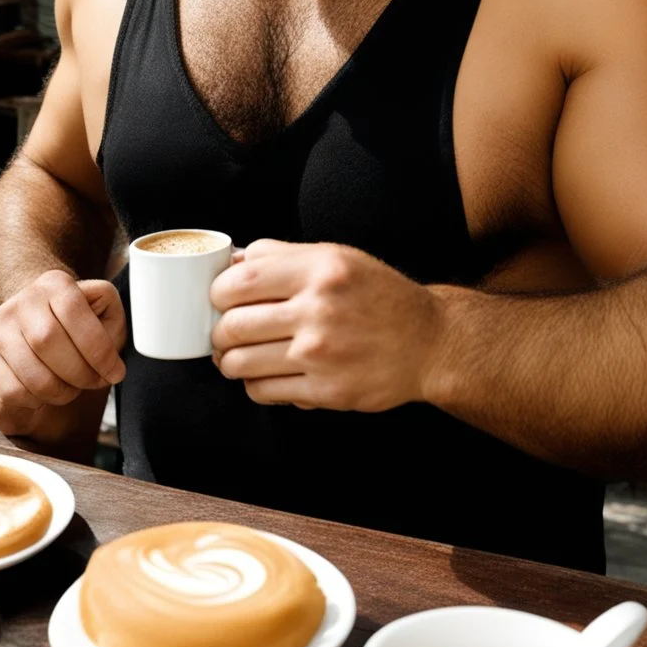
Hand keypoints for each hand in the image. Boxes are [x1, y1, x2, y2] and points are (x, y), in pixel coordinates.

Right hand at [0, 271, 125, 437]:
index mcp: (54, 283)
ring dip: (61, 391)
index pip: (74, 313)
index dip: (99, 350)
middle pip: (48, 342)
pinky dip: (37, 401)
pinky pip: (13, 392)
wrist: (39, 328)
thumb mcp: (105, 314)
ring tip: (72, 387)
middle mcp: (20, 301)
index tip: (115, 372)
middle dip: (80, 373)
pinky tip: (46, 392)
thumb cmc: (78, 326)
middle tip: (94, 382)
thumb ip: (113, 321)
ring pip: (32, 374)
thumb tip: (107, 351)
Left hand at [210, 240, 436, 411]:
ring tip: (238, 355)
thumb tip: (230, 260)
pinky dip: (254, 384)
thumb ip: (281, 254)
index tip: (221, 299)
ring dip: (230, 361)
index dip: (217, 293)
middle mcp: (318, 310)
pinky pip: (263, 392)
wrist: (429, 340)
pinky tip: (266, 373)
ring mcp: (321, 354)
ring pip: (240, 363)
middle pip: (232, 326)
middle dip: (218, 331)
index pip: (238, 282)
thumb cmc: (378, 295)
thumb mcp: (336, 257)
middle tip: (224, 332)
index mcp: (318, 269)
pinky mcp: (326, 392)